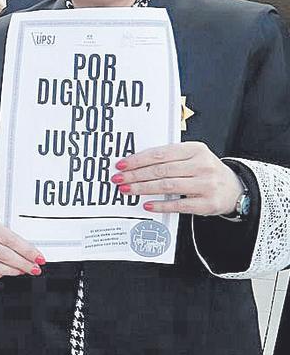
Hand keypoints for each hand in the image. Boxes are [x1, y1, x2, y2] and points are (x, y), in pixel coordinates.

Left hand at [112, 142, 243, 216]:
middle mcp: (202, 165)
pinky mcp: (207, 203)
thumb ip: (169, 157)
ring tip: (127, 190)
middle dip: (135, 175)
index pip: (160, 154)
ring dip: (143, 188)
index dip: (138, 160)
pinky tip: (147, 205)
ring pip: (167, 186)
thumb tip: (136, 163)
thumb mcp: (192, 157)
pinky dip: (161, 205)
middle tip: (118, 179)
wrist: (235, 188)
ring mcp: (206, 184)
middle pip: (161, 170)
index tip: (121, 165)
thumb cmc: (206, 171)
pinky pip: (179, 204)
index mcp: (195, 149)